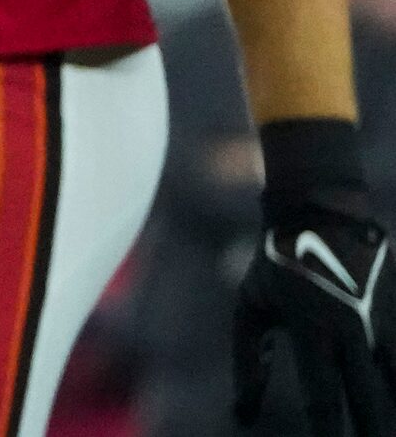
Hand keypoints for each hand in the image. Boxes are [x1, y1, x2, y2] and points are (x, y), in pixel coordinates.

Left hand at [236, 196, 395, 433]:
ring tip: (384, 429)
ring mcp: (379, 319)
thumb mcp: (251, 305)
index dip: (327, 430)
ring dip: (392, 407)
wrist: (321, 208)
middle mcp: (350, 329)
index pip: (322, 395)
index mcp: (310, 330)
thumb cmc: (276, 262)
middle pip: (370, 397)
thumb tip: (241, 415)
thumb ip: (248, 360)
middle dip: (371, 428)